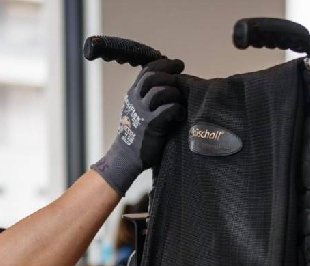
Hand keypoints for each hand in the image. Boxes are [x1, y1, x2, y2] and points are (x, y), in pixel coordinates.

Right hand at [91, 58, 185, 194]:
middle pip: (152, 76)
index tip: (177, 64)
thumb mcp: (140, 111)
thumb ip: (151, 98)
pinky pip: (167, 110)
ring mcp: (142, 113)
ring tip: (181, 100)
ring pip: (159, 91)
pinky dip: (177, 109)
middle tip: (183, 74)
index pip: (147, 70)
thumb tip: (173, 86)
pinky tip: (180, 115)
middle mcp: (136, 100)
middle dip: (170, 72)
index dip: (164, 63)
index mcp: (133, 94)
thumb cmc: (139, 135)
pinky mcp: (151, 126)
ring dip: (175, 92)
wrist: (126, 157)